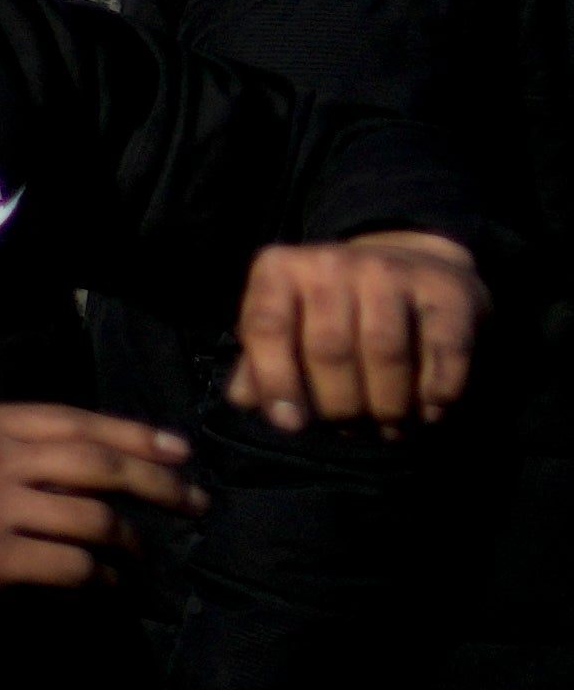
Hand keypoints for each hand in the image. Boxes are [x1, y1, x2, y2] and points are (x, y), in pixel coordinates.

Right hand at [0, 399, 195, 610]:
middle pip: (97, 464)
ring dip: (131, 539)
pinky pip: (68, 565)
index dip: (134, 435)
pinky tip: (109, 582)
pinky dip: (100, 575)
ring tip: (143, 554)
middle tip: (194, 501)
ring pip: (92, 518)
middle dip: (157, 483)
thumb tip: (67, 458)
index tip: (177, 451)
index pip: (74, 421)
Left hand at [232, 229, 484, 431]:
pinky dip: (437, 390)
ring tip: (389, 427)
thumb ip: (260, 361)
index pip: (266, 327)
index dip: (275, 381)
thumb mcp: (288, 323)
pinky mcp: (446, 287)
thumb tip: (244, 400)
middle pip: (329, 349)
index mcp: (279, 270)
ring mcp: (390, 268)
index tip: (291, 424)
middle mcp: (331, 261)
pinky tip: (430, 410)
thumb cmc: (333, 310)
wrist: (412, 263)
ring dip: (388, 405)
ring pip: (385, 352)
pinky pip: (443, 350)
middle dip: (340, 405)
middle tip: (351, 428)